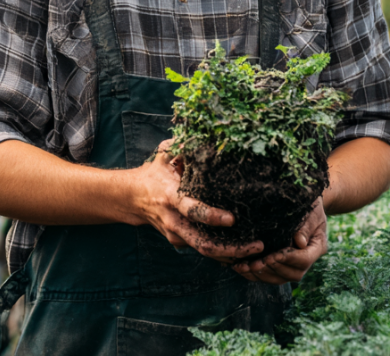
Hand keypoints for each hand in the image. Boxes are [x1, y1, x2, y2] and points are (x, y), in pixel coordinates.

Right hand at [130, 139, 264, 264]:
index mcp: (171, 197)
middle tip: (256, 245)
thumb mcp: (163, 155)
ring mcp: (176, 235)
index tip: (232, 219)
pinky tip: (243, 250)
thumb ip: (181, 145)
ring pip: (204, 251)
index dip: (211, 217)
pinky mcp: (180, 242)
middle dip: (230, 248)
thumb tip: (203, 134)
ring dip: (231, 254)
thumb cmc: (154, 173)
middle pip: (202, 243)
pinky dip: (223, 253)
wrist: (132, 198)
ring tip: (256, 250)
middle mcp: (173, 220)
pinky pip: (203, 250)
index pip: (191, 211)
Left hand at [232, 197, 327, 283]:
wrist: (304, 203)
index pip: (304, 260)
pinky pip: (270, 275)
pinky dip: (255, 274)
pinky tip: (242, 267)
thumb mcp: (310, 211)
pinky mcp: (281, 263)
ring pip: (280, 278)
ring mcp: (294, 264)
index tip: (273, 255)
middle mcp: (307, 259)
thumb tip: (300, 242)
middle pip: (293, 274)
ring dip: (261, 274)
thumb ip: (305, 226)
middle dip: (272, 269)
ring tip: (245, 267)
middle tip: (255, 263)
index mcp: (317, 247)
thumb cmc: (307, 204)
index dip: (288, 259)